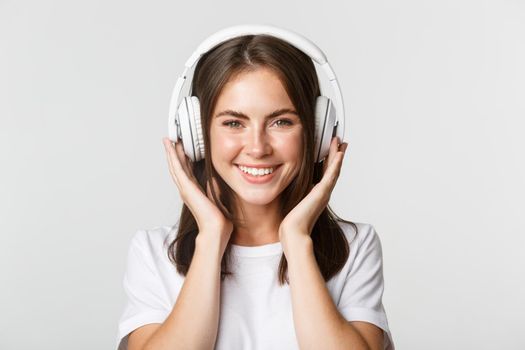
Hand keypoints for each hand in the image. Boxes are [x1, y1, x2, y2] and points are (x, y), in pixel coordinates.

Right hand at [162, 137, 232, 251]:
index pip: (187, 172)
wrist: (216, 229)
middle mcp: (187, 189)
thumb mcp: (218, 198)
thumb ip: (214, 187)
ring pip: (175, 166)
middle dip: (175, 153)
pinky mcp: (186, 187)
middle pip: (178, 167)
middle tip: (171, 140)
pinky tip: (171, 147)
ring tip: (168, 140)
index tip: (182, 149)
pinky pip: (177, 168)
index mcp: (194, 191)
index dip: (183, 160)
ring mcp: (185, 188)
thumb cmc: (218, 219)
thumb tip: (214, 179)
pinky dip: (173, 156)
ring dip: (171, 152)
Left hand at [278, 136, 347, 241]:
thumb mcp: (295, 201)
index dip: (330, 161)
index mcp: (317, 194)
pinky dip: (336, 164)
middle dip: (337, 155)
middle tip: (341, 142)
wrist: (294, 232)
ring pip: (334, 169)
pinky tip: (340, 154)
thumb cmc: (293, 221)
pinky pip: (331, 175)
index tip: (333, 151)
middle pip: (333, 169)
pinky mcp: (323, 192)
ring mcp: (325, 192)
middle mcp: (323, 192)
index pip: (326, 173)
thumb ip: (297, 193)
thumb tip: (292, 187)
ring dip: (338, 155)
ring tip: (341, 143)